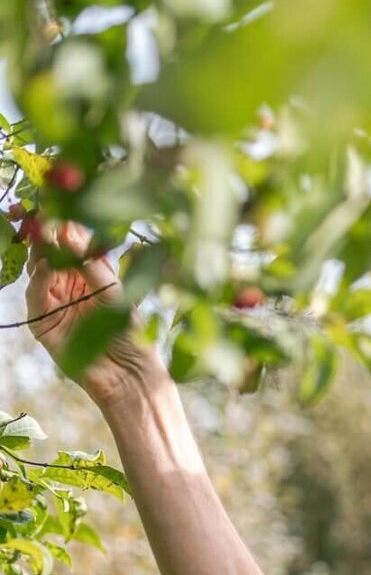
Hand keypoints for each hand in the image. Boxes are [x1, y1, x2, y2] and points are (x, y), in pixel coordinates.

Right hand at [21, 219, 157, 408]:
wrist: (130, 375)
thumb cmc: (131, 333)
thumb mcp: (114, 292)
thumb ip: (91, 264)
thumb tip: (70, 228)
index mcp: (88, 273)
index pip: (69, 242)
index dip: (63, 222)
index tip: (59, 199)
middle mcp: (67, 285)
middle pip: (48, 251)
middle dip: (45, 230)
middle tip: (44, 210)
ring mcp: (53, 303)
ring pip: (37, 269)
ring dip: (39, 250)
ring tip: (45, 231)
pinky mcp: (43, 325)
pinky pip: (35, 296)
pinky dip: (39, 279)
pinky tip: (45, 265)